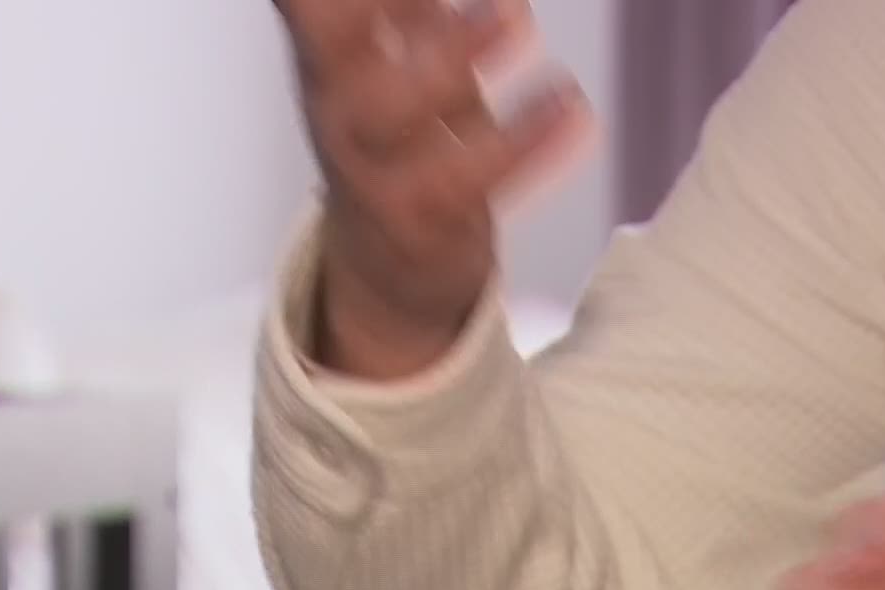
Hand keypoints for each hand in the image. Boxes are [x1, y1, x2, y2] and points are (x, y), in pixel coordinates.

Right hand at [276, 0, 590, 379]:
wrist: (393, 268)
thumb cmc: (402, 134)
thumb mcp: (398, 50)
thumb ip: (409, 5)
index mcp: (330, 54)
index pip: (311, 7)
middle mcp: (339, 107)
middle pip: (332, 46)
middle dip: (379, 2)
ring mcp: (373, 168)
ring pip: (393, 118)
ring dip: (453, 62)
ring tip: (517, 19)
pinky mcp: (421, 220)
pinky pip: (468, 183)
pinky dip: (525, 143)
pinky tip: (572, 109)